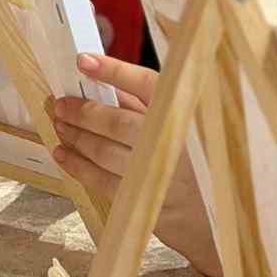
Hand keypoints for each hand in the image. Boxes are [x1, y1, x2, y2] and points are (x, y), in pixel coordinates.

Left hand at [51, 53, 221, 276]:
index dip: (114, 71)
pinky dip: (78, 166)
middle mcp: (174, 144)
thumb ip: (144, 103)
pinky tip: (65, 154)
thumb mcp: (179, 123)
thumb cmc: (192, 160)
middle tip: (60, 105)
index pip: (148, 86)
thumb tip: (99, 80)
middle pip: (118, 123)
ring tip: (60, 126)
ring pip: (105, 153)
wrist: (215, 215)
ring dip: (76, 138)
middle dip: (83, 112)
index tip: (83, 61)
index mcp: (186, 115)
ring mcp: (159, 175)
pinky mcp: (145, 202)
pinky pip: (103, 181)